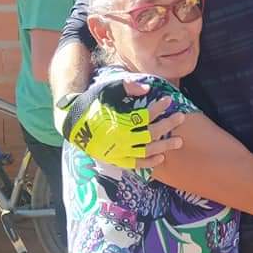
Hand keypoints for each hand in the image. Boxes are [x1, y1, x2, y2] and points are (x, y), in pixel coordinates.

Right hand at [58, 80, 184, 169]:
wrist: (72, 123)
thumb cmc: (91, 103)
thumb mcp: (106, 90)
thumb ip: (127, 88)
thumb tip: (147, 89)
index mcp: (118, 121)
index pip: (144, 116)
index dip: (159, 107)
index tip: (169, 100)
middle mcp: (120, 138)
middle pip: (150, 133)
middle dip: (167, 125)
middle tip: (181, 117)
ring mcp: (118, 151)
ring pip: (146, 151)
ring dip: (164, 146)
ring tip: (179, 140)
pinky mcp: (115, 159)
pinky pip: (135, 164)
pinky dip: (148, 162)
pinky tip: (161, 157)